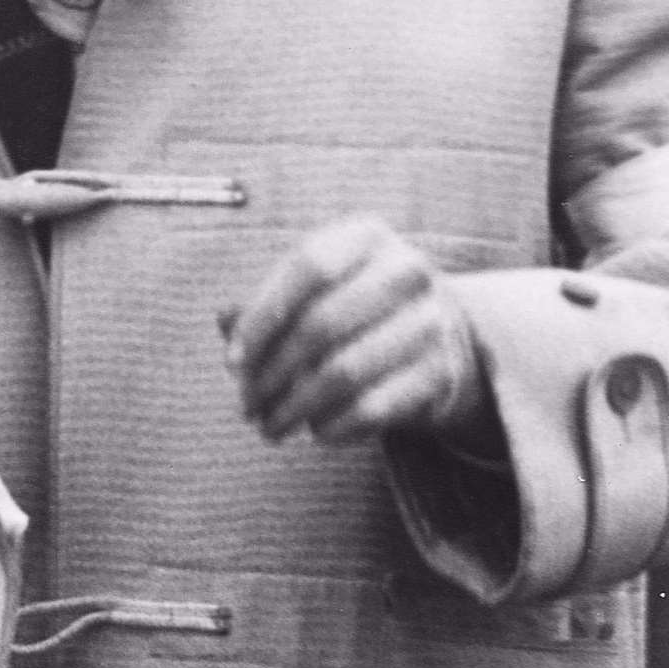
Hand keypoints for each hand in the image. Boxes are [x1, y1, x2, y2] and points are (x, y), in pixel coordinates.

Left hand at [222, 216, 483, 444]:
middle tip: (247, 405)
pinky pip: (374, 407)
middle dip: (272, 374)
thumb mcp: (313, 289)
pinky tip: (315, 430)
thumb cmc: (352, 305)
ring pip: (344, 372)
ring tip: (270, 426)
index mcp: (366, 237)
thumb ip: (265, 302)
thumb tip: (226, 322)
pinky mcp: (442, 372)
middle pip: (321, 325)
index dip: (262, 317)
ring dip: (296, 408)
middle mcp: (406, 271)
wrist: (442, 333)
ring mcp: (430, 321)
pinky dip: (335, 425)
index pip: (306, 269)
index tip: (233, 363)